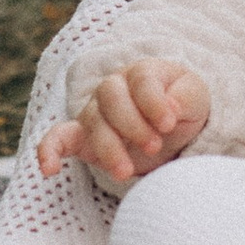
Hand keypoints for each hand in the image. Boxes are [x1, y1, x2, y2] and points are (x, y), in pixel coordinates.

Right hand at [36, 60, 209, 187]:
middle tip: (154, 146)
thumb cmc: (181, 107)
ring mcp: (95, 112)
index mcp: (142, 73)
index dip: (153, 103)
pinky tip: (49, 169)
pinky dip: (49, 151)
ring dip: (108, 148)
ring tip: (127, 172)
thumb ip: (186, 98)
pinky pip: (58, 138)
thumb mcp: (195, 99)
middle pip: (111, 99)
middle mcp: (113, 88)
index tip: (169, 124)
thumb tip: (171, 106)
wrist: (171, 127)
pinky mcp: (83, 137)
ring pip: (92, 123)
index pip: (141, 81)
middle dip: (132, 125)